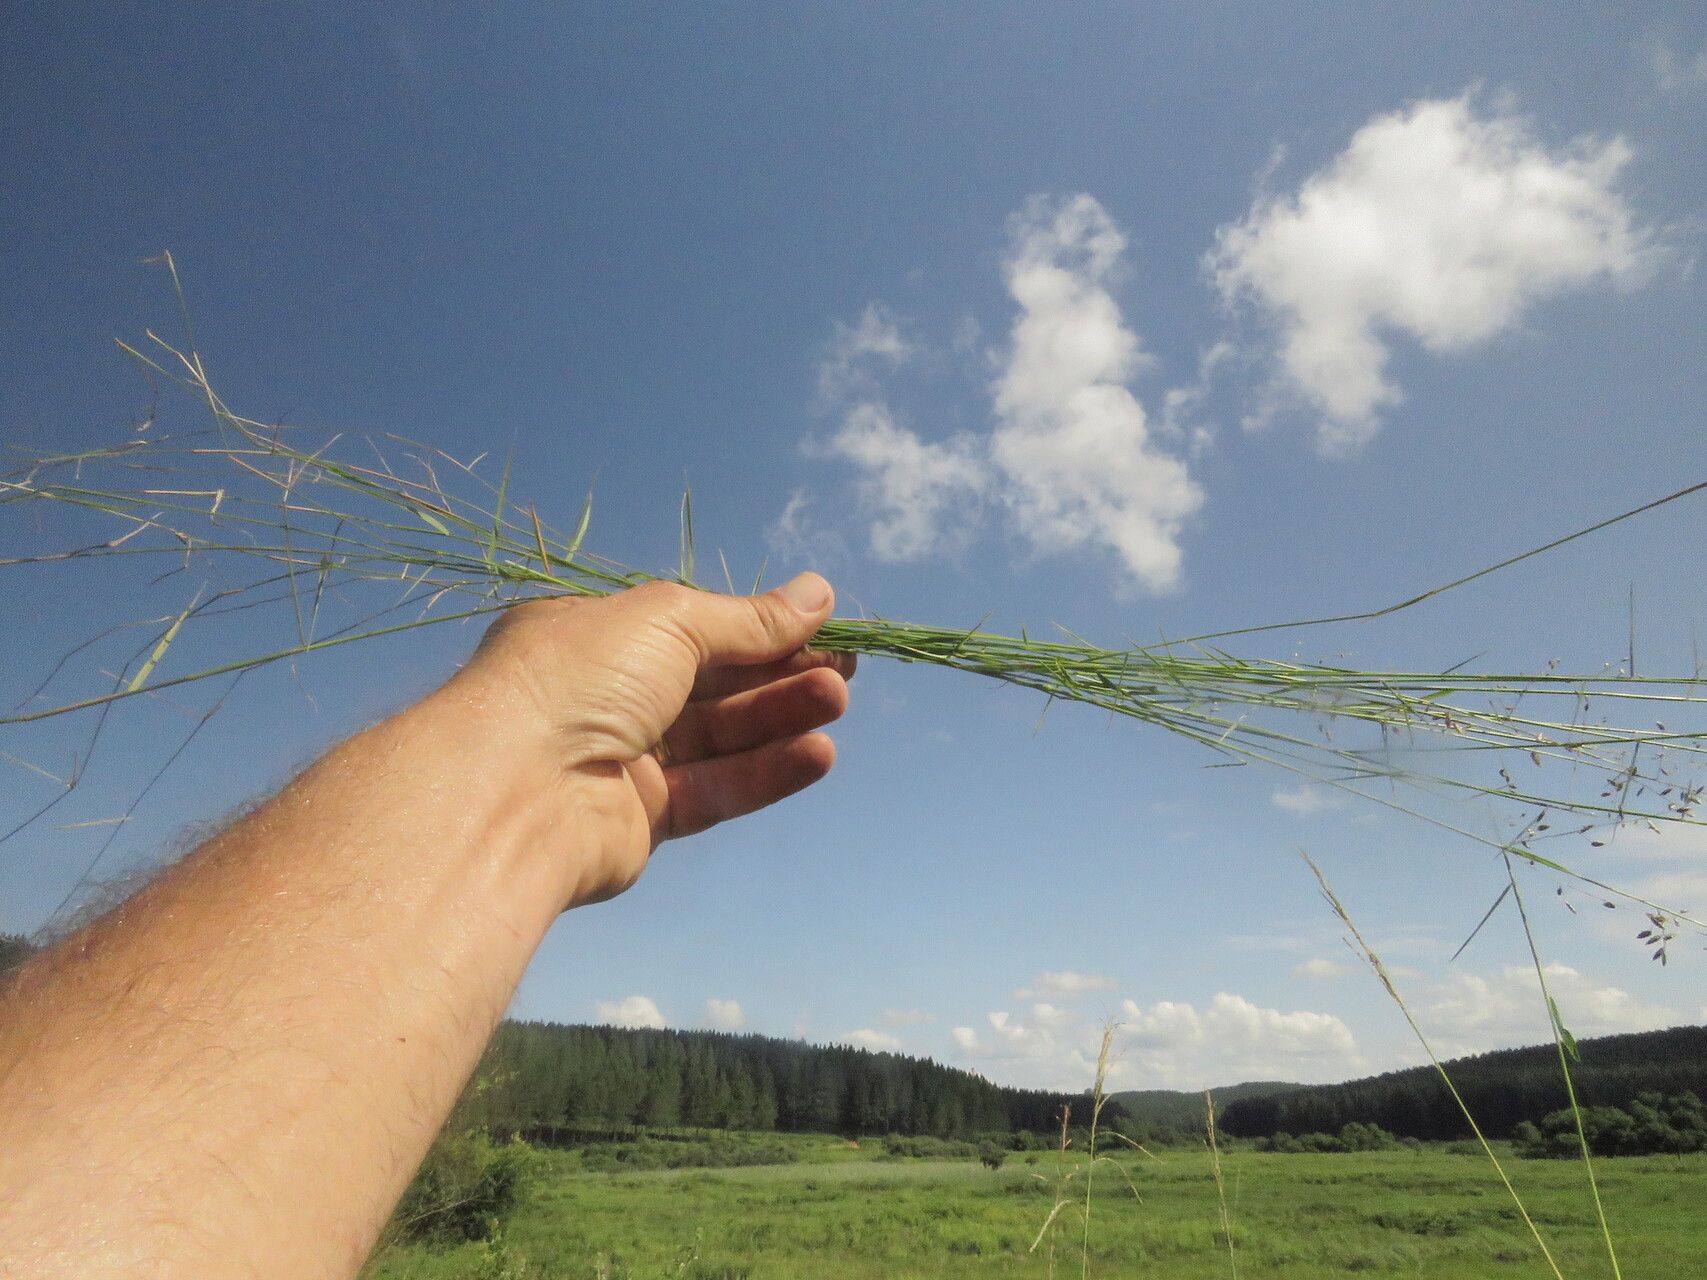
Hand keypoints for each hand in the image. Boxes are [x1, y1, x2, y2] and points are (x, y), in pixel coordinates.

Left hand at [444, 573, 852, 906]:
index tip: (823, 627)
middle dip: (778, 673)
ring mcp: (619, 762)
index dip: (758, 627)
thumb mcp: (671, 622)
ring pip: (717, 738)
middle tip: (844, 670)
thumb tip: (818, 594)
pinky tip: (817, 754)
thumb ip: (749, 619)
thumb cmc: (577, 680)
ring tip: (837, 703)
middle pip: (710, 684)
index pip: (691, 627)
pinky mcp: (638, 821)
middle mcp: (602, 696)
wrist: (512, 793)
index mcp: (593, 635)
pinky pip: (713, 791)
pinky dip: (764, 773)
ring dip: (779, 719)